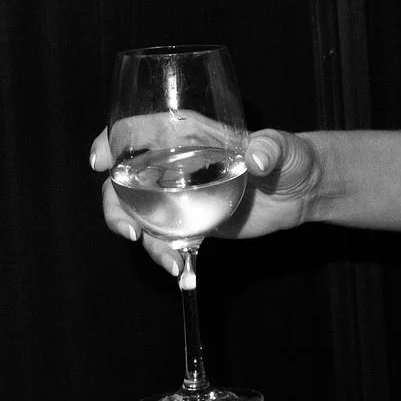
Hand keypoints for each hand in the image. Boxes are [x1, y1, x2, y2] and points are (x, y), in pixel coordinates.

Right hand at [89, 126, 320, 274]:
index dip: (111, 142)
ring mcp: (177, 195)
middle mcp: (172, 163)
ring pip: (137, 214)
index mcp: (185, 134)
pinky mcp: (190, 222)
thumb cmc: (290, 157)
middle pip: (123, 180)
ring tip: (170, 261)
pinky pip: (164, 238)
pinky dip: (166, 255)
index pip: (137, 130)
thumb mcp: (282, 149)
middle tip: (130, 232)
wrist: (300, 193)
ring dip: (144, 240)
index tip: (100, 162)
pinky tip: (181, 270)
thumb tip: (257, 157)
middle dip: (115, 206)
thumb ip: (270, 149)